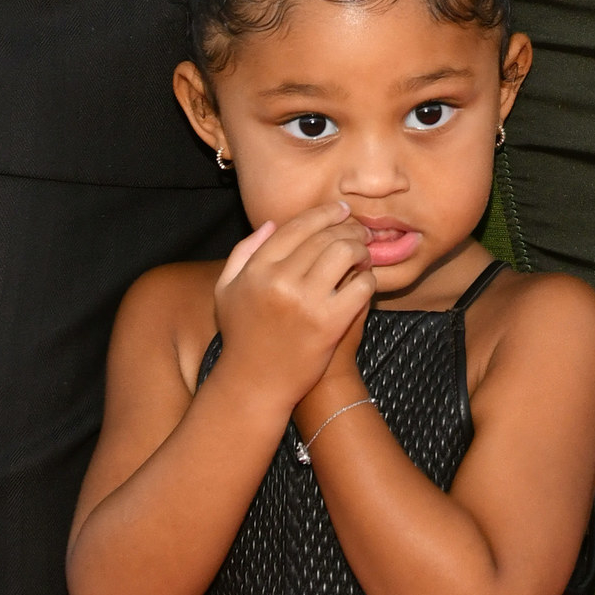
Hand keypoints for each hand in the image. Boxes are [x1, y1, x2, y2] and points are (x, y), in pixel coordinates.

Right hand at [211, 204, 372, 414]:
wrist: (257, 384)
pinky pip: (360, 286)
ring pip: (345, 254)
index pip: (296, 226)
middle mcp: (280, 280)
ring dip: (360, 249)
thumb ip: (243, 253)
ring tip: (363, 254)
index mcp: (257, 269)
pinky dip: (368, 279)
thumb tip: (271, 224)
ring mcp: (306, 302)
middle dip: (348, 228)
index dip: (323, 213)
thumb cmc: (242, 336)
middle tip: (359, 230)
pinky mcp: (329, 323)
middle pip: (324, 236)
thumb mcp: (227, 291)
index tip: (340, 210)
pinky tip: (365, 282)